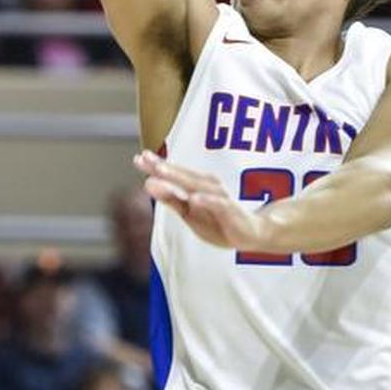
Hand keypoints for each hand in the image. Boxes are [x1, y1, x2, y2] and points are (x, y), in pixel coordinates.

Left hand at [134, 151, 270, 252]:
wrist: (251, 232)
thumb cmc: (217, 220)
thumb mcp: (189, 212)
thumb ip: (171, 198)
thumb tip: (148, 183)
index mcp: (196, 185)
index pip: (174, 174)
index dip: (157, 165)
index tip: (138, 157)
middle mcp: (207, 186)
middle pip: (183, 176)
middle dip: (165, 167)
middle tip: (146, 159)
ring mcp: (219, 197)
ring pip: (197, 186)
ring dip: (179, 178)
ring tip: (161, 173)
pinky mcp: (231, 211)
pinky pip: (217, 204)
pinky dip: (206, 200)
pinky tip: (193, 198)